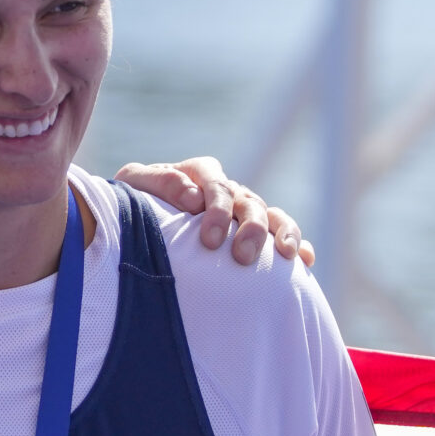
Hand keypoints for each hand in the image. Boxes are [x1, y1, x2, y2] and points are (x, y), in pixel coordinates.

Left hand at [114, 156, 313, 265]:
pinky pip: (282, 235)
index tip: (209, 240)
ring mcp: (242, 211)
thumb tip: (194, 198)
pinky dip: (297, 245)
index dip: (216, 209)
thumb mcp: (134, 189)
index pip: (216, 184)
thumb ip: (159, 182)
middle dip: (250, 228)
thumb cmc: (129, 206)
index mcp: (198, 174)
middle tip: (242, 257)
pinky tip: (305, 261)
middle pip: (248, 201)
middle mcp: (226, 189)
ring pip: (272, 215)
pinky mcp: (255, 234)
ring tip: (286, 255)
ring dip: (281, 232)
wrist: (130, 225)